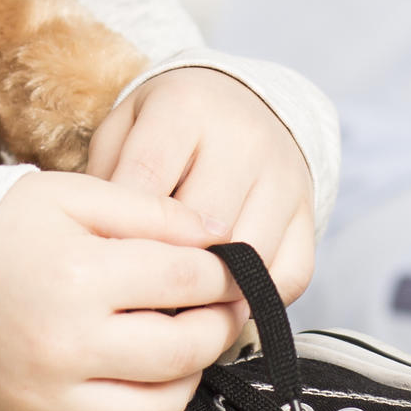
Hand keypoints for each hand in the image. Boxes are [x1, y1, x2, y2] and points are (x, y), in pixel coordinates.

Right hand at [0, 172, 239, 410]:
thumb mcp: (73, 195)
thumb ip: (151, 211)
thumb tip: (218, 239)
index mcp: (79, 276)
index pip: (186, 283)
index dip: (222, 274)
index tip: (227, 269)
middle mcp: (64, 346)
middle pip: (182, 353)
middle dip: (217, 327)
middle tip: (219, 310)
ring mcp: (43, 398)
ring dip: (183, 382)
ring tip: (177, 350)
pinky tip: (127, 393)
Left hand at [85, 67, 314, 308]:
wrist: (240, 104)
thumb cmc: (165, 128)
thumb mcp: (123, 129)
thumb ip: (106, 176)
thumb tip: (103, 246)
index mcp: (185, 106)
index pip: (147, 178)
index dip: (120, 229)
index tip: (101, 262)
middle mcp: (244, 137)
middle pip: (203, 225)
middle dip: (165, 266)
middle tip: (132, 295)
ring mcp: (284, 176)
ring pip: (250, 256)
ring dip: (209, 291)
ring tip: (173, 305)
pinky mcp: (308, 214)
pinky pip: (290, 275)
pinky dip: (254, 299)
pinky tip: (218, 301)